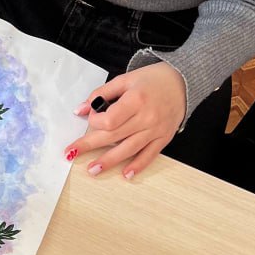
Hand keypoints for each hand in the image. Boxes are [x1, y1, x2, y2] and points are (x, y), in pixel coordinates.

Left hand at [66, 62, 186, 178]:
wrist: (182, 82)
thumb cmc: (151, 80)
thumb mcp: (124, 80)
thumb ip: (100, 94)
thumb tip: (80, 110)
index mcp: (136, 100)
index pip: (110, 119)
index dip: (95, 122)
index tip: (91, 119)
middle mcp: (147, 117)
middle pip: (114, 136)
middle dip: (91, 145)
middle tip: (72, 154)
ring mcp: (156, 130)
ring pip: (129, 149)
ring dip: (110, 161)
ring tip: (93, 170)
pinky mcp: (164, 138)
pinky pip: (149, 155)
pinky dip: (138, 166)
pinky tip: (125, 174)